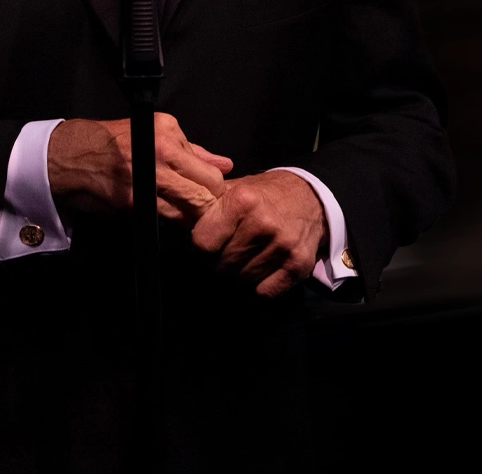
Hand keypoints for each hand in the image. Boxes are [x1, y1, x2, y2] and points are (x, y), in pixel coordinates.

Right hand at [47, 113, 232, 222]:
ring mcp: (145, 179)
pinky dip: (168, 221)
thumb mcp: (155, 133)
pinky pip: (163, 218)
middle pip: (205, 193)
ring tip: (183, 214)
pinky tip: (164, 215)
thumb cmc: (113, 143)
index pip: (211, 172)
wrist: (70, 157)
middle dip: (207, 206)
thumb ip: (193, 151)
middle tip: (202, 211)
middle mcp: (160, 154)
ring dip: (189, 217)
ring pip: (187, 211)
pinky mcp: (132, 202)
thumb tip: (225, 164)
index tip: (210, 195)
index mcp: (168, 134)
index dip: (215, 189)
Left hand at [189, 170, 326, 297]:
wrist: (309, 197)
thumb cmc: (262, 195)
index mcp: (243, 200)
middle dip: (218, 262)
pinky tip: (258, 269)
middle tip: (225, 252)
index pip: (202, 243)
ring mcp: (283, 246)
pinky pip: (264, 292)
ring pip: (241, 280)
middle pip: (221, 264)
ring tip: (243, 258)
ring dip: (237, 275)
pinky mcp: (298, 265)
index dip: (201, 246)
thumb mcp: (232, 189)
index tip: (207, 243)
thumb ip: (205, 206)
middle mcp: (264, 223)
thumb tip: (172, 220)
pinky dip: (257, 287)